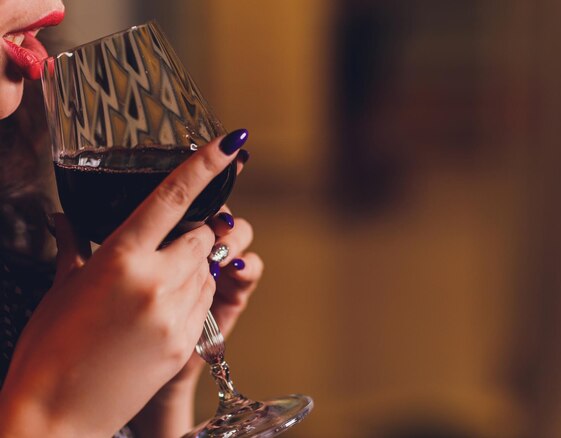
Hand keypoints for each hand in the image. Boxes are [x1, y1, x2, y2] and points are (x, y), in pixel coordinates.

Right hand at [0, 133, 245, 436]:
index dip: (206, 163)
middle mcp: (155, 281)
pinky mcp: (186, 342)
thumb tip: (66, 220)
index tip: (233, 142)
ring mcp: (175, 314)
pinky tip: (161, 311)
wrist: (56, 416)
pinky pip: (205, 302)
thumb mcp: (62, 288)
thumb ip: (75, 246)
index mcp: (120, 258)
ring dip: (193, 268)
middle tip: (169, 247)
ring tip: (157, 287)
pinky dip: (193, 297)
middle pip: (204, 236)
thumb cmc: (50, 348)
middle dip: (195, 235)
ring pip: (208, 270)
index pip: (173, 197)